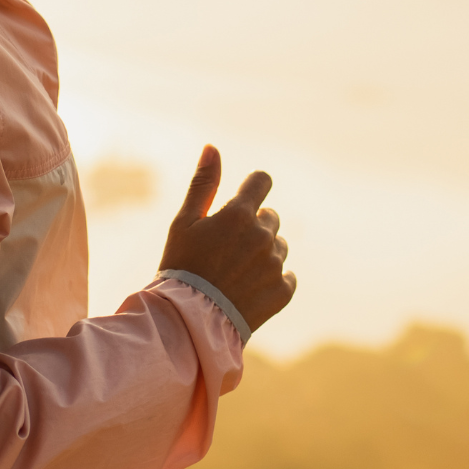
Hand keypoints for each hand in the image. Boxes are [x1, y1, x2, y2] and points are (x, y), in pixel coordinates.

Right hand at [159, 145, 295, 332]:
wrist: (188, 322)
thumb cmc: (181, 267)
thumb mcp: (184, 222)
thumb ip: (203, 183)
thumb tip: (212, 147)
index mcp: (240, 214)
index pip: (262, 182)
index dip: (253, 188)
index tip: (242, 202)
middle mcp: (263, 235)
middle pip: (270, 217)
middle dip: (253, 226)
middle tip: (226, 250)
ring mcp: (275, 264)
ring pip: (278, 246)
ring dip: (263, 253)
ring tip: (236, 273)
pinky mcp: (283, 291)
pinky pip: (287, 276)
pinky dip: (272, 280)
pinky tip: (249, 290)